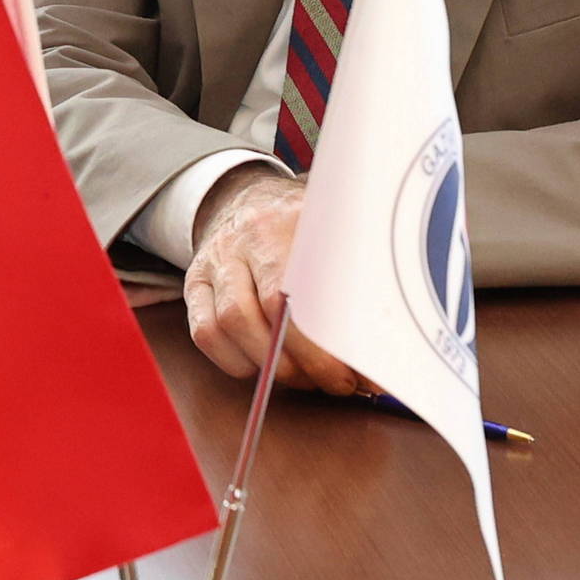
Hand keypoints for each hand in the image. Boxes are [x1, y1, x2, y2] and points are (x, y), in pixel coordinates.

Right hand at [183, 166, 383, 398]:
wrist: (246, 196)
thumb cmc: (304, 229)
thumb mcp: (340, 233)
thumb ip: (365, 281)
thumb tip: (385, 356)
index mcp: (294, 220)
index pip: (310, 287)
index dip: (333, 341)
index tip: (361, 372)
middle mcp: (250, 236)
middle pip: (271, 308)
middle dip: (308, 361)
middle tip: (337, 383)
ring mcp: (217, 259)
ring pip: (231, 322)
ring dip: (271, 365)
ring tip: (304, 378)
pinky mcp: (194, 281)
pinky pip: (205, 333)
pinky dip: (235, 361)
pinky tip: (262, 366)